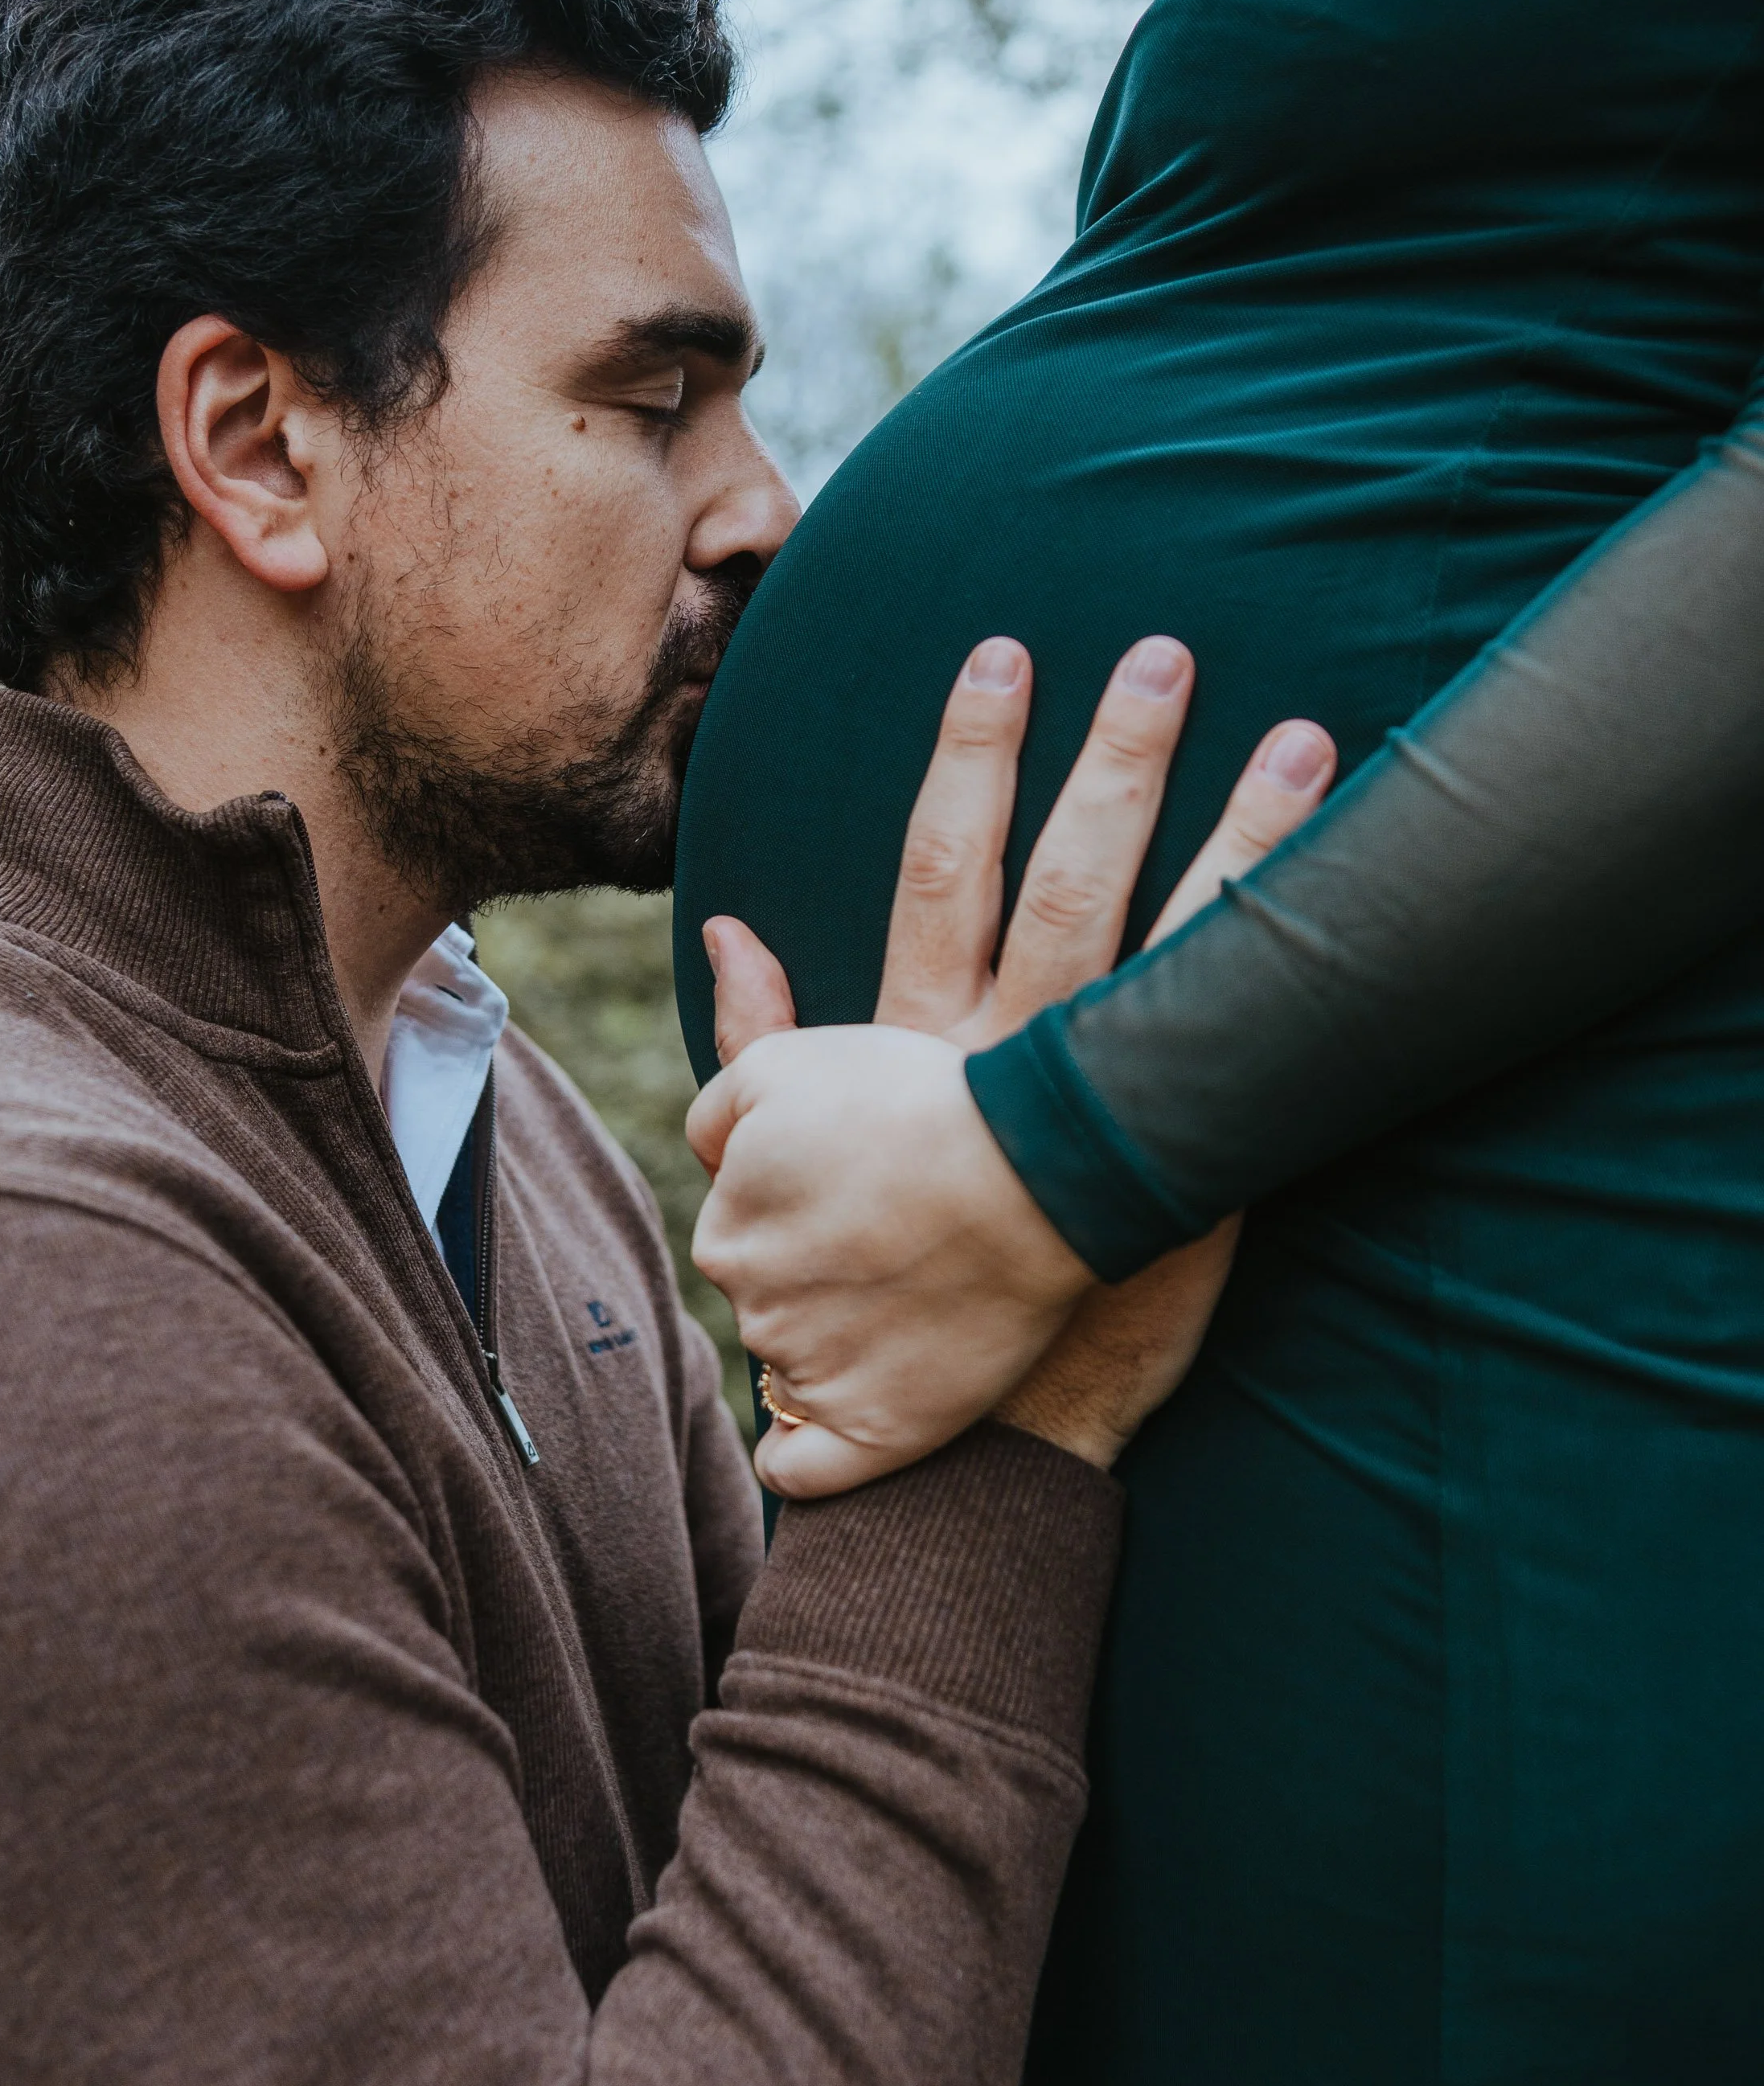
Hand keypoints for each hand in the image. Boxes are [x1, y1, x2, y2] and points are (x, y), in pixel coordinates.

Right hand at [685, 633, 1335, 1493]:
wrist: (971, 1433)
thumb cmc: (883, 1281)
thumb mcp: (797, 1151)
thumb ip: (764, 1044)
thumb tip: (730, 927)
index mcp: (922, 1048)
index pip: (948, 873)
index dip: (974, 760)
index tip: (1002, 656)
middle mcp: (1011, 1065)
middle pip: (1073, 887)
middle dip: (1115, 766)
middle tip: (1163, 652)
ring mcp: (1099, 1120)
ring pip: (1175, 953)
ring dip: (1242, 843)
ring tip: (1304, 738)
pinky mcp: (1182, 1178)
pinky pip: (1243, 1058)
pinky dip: (1291, 983)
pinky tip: (1355, 917)